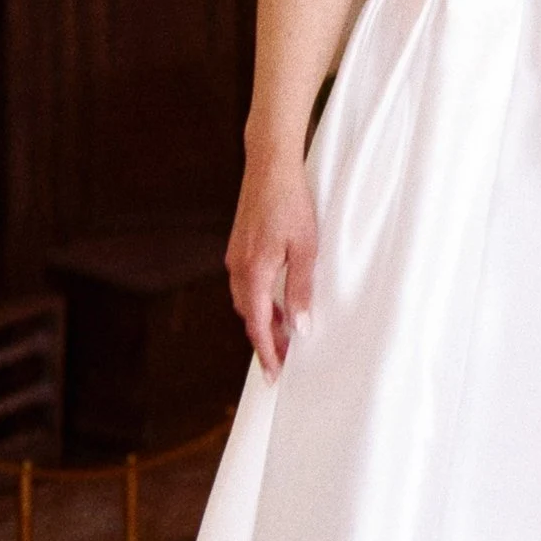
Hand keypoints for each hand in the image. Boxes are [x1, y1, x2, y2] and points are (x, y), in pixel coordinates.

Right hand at [226, 149, 318, 375]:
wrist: (269, 165)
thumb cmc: (290, 202)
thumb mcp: (305, 248)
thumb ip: (300, 289)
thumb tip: (300, 327)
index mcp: (253, 272)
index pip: (259, 326)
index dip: (267, 352)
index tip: (275, 375)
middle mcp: (238, 268)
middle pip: (250, 317)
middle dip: (266, 341)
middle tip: (286, 360)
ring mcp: (235, 257)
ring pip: (247, 301)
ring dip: (265, 320)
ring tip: (287, 334)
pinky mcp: (239, 247)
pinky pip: (247, 285)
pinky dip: (261, 300)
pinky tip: (279, 301)